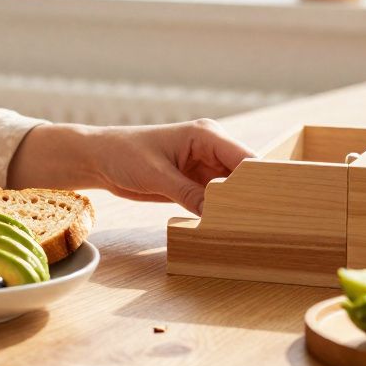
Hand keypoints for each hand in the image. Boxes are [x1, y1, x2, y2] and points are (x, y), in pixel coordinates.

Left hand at [8, 119, 255, 214]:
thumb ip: (189, 194)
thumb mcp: (155, 175)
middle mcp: (211, 148)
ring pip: (233, 190)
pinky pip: (217, 199)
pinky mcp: (195, 182)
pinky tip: (225, 228)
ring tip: (247, 230)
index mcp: (206, 135)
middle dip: (251, 197)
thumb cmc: (122, 154)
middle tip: (262, 224)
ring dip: (236, 208)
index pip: (246, 159)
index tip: (268, 206)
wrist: (98, 159)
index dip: (259, 182)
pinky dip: (221, 212)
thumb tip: (218, 216)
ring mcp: (204, 166)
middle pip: (244, 176)